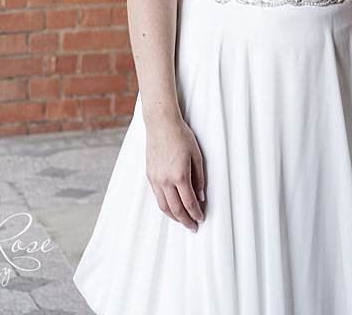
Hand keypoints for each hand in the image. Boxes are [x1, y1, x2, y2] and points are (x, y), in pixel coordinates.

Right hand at [145, 116, 205, 232]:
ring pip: (164, 206)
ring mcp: (156, 178)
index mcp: (180, 175)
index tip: (201, 219)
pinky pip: (157, 196)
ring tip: (182, 221)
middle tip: (193, 227)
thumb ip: (199, 178)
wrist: (161, 124)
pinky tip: (171, 207)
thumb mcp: (197, 155)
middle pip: (176, 209)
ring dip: (174, 217)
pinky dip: (165, 206)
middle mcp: (166, 180)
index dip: (196, 214)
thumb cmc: (181, 136)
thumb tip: (201, 196)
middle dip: (185, 221)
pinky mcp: (150, 175)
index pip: (189, 203)